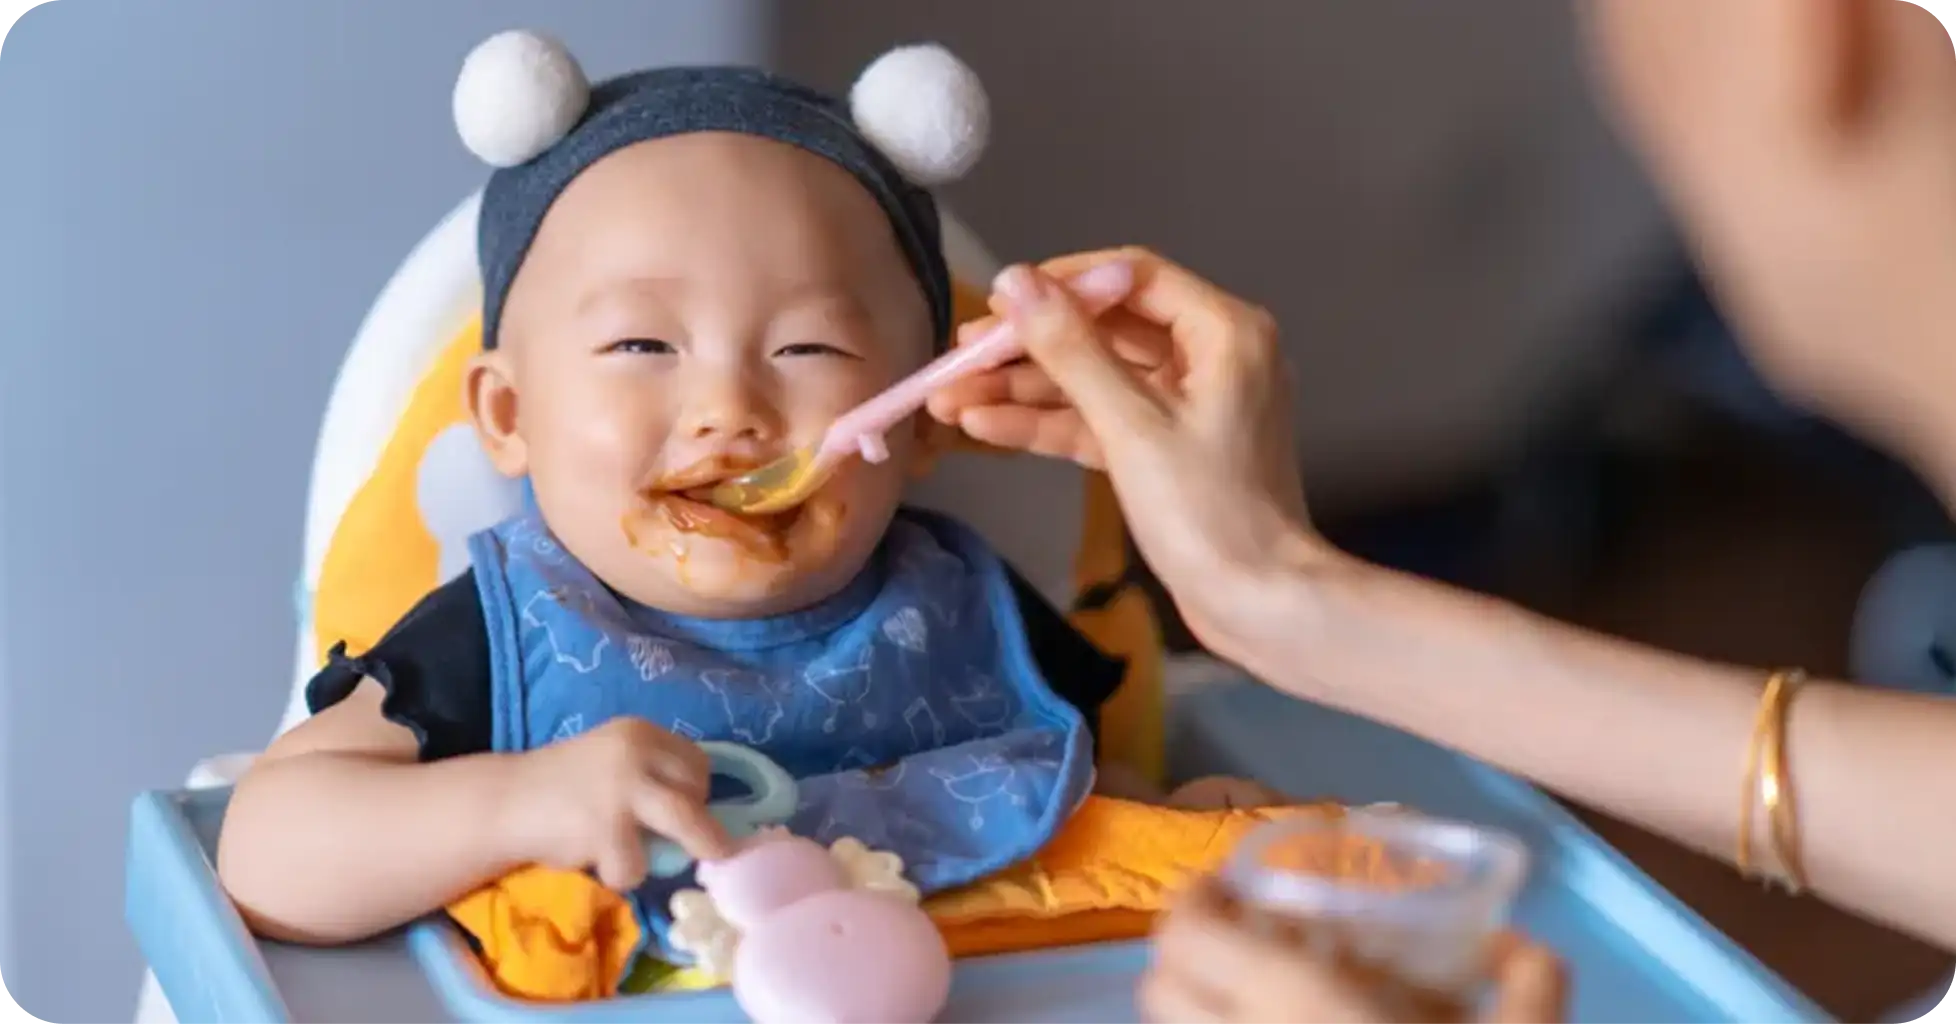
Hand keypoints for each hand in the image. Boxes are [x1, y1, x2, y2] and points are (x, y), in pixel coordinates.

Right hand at [499, 717, 733, 890]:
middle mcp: (636, 752)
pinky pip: (638, 865)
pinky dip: (624, 873)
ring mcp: (623, 789)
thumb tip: (702, 815)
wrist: (502, 802)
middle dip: (703, 823)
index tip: (688, 811)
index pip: (695, 761)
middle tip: (697, 847)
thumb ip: (649, 775)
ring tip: (682, 860)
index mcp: (639, 733)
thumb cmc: (560, 787)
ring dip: (697, 848)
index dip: (697, 791)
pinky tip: (599, 863)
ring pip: (688, 823)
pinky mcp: (606, 828)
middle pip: (699, 790)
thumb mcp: (610, 762)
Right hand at [928, 248, 1320, 662]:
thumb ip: (1071, 350)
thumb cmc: (1208, 512)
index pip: (1131, 277)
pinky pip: (1101, 419)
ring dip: (1026, 390)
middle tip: (960, 356)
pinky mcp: (1166, 448)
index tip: (999, 302)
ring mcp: (1187, 404)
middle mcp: (1210, 355)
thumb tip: (1017, 282)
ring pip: (1095, 379)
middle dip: (1029, 346)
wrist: (1260, 604)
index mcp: (1223, 331)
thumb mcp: (1131, 425)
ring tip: (950, 399)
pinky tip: (985, 427)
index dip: (1060, 284)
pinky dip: (1050, 424)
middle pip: (1105, 330)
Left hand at [1142, 878, 1566, 1023]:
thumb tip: (1525, 948)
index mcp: (1291, 1001)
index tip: (1228, 884)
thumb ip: (1530, 984)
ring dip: (1204, 1008)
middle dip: (1188, 953)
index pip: (1183, 934)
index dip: (1193, 899)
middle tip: (1243, 935)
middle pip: (1157, 988)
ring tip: (1266, 997)